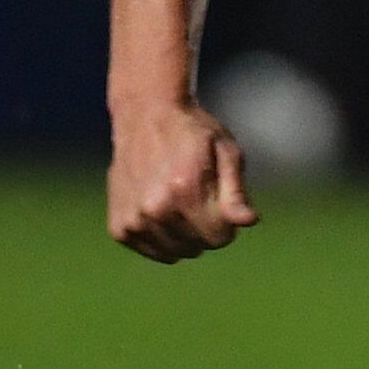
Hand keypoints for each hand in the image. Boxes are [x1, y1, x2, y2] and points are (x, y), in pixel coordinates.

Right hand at [109, 97, 255, 261]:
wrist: (146, 116)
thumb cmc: (194, 134)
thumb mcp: (227, 153)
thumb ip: (237, 192)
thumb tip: (249, 221)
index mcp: (185, 191)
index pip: (220, 239)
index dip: (226, 222)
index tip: (219, 198)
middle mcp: (154, 209)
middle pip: (197, 247)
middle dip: (205, 226)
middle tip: (196, 194)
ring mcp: (133, 221)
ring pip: (175, 252)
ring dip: (183, 233)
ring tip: (177, 199)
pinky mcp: (119, 228)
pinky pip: (153, 251)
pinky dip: (161, 237)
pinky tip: (160, 209)